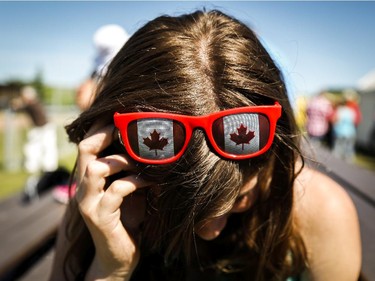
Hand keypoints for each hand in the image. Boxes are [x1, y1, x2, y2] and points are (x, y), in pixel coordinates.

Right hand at [75, 122, 149, 279]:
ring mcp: (89, 203)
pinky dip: (134, 181)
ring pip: (95, 168)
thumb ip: (131, 169)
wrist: (119, 255)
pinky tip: (148, 182)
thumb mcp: (129, 189)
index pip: (87, 144)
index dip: (101, 127)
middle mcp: (83, 188)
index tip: (121, 114)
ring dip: (121, 160)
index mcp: (89, 178)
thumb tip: (149, 144)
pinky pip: (116, 190)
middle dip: (106, 134)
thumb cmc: (128, 217)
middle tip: (127, 128)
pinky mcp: (100, 217)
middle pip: (85, 150)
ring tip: (141, 161)